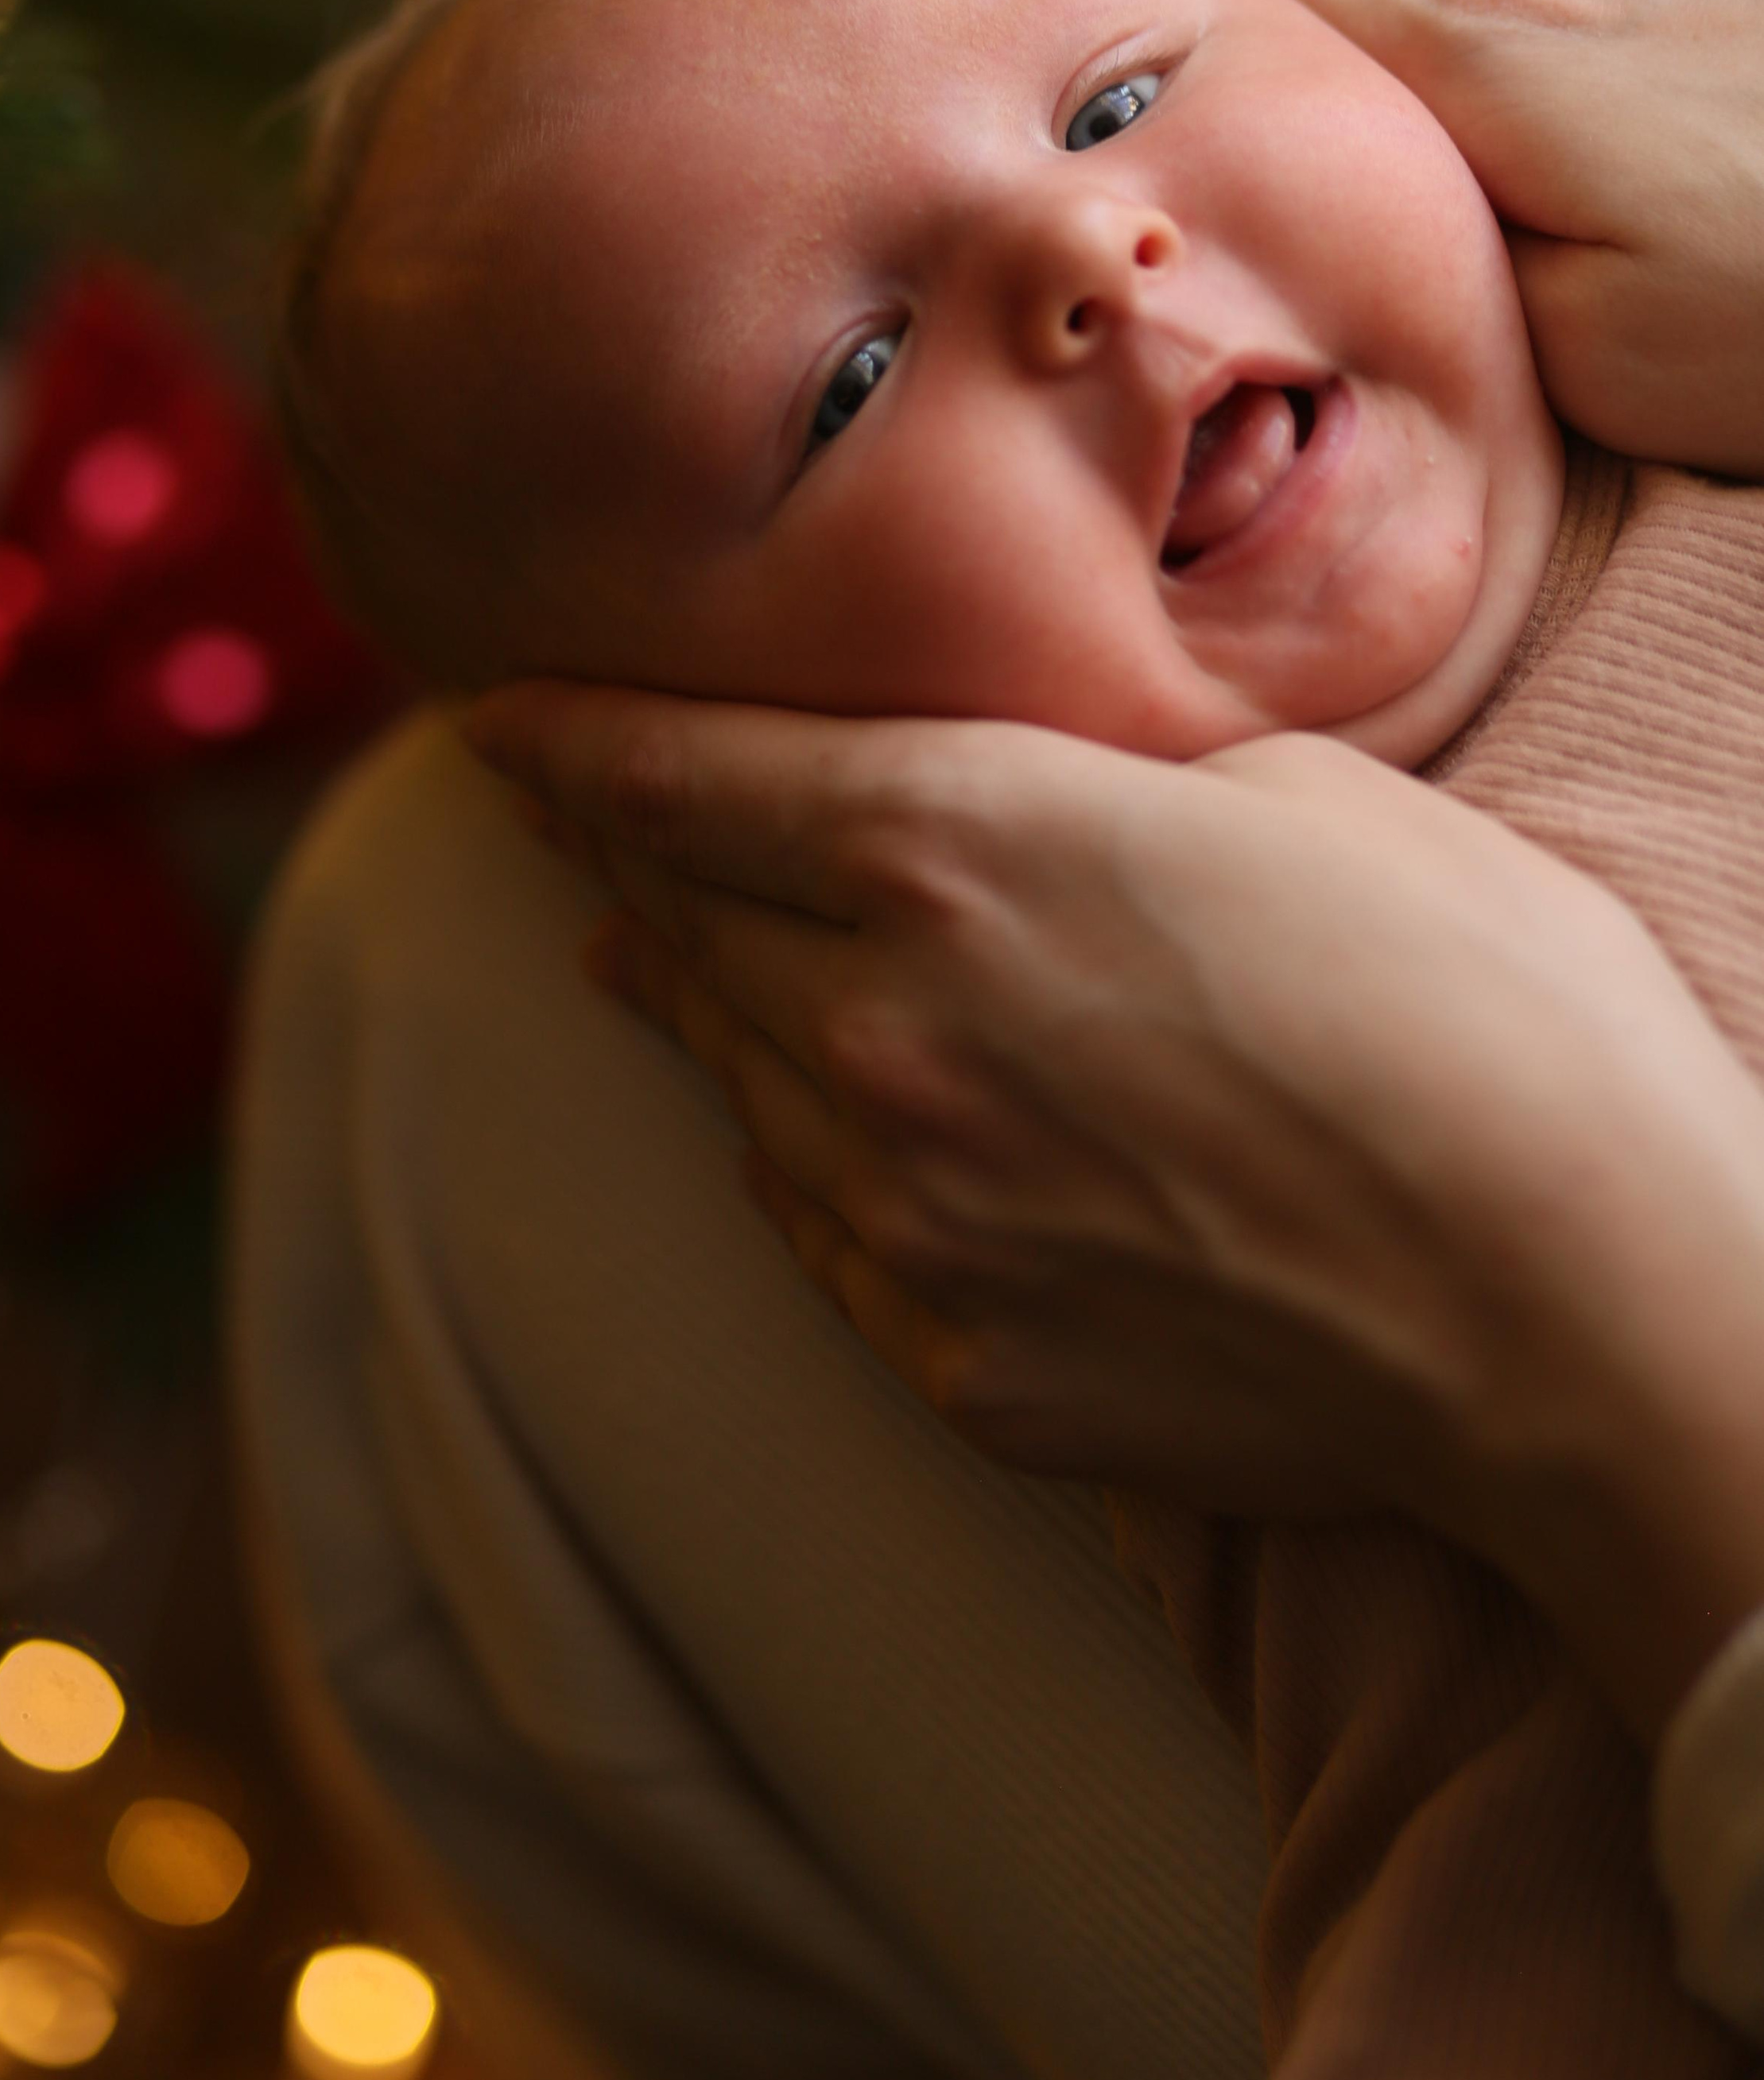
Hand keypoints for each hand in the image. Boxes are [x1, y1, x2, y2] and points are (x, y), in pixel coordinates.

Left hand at [467, 680, 1763, 1739]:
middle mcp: (885, 1023)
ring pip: (728, 1077)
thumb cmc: (1485, 1004)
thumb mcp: (1295, 800)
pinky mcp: (956, 1355)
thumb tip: (958, 811)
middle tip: (581, 826)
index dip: (572, 744)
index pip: (685, 777)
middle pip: (681, 921)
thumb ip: (1081, 791)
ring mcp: (908, 1209)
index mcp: (962, 843)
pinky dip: (786, 1152)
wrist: (1586, 1302)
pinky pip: (812, 1227)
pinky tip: (793, 1128)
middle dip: (625, 859)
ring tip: (638, 955)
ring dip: (685, 1002)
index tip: (494, 724)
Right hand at [1042, 0, 1763, 473]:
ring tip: (1627, 197)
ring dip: (1542, 75)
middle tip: (1430, 211)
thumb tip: (1379, 186)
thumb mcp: (1594, 357)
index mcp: (1493, 51)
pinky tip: (1721, 126)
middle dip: (1398, 91)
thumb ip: (1446, 256)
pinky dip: (1645, 43)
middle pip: (1418, 3)